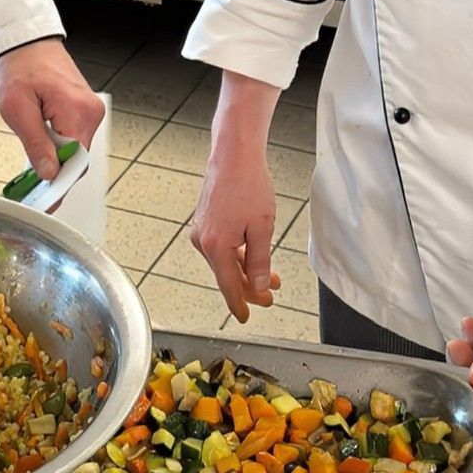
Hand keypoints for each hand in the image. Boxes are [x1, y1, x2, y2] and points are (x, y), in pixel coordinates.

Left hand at [0, 38, 102, 178]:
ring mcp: (90, 110)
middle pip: (78, 159)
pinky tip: (44, 148)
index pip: (75, 161)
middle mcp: (90, 111)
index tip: (46, 201)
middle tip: (32, 188)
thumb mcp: (17, 109)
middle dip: (56, 173)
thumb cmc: (20, 67)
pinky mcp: (85, 109)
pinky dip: (60, 147)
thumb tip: (49, 173)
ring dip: (56, 159)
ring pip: (77, 150)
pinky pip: (75, 137)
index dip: (59, 184)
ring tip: (34, 162)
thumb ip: (36, 144)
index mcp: (77, 110)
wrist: (25, 44)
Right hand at [190, 77, 282, 322]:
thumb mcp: (262, 228)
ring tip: (271, 275)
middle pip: (227, 274)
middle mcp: (203, 241)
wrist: (234, 154)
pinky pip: (221, 247)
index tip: (246, 317)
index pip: (229, 286)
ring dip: (247, 269)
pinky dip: (238, 254)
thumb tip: (260, 286)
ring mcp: (201, 230)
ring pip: (225, 260)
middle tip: (270, 295)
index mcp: (216, 246)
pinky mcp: (204, 221)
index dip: (240, 303)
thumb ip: (260, 261)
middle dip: (250, 286)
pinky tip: (253, 254)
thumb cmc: (248, 185)